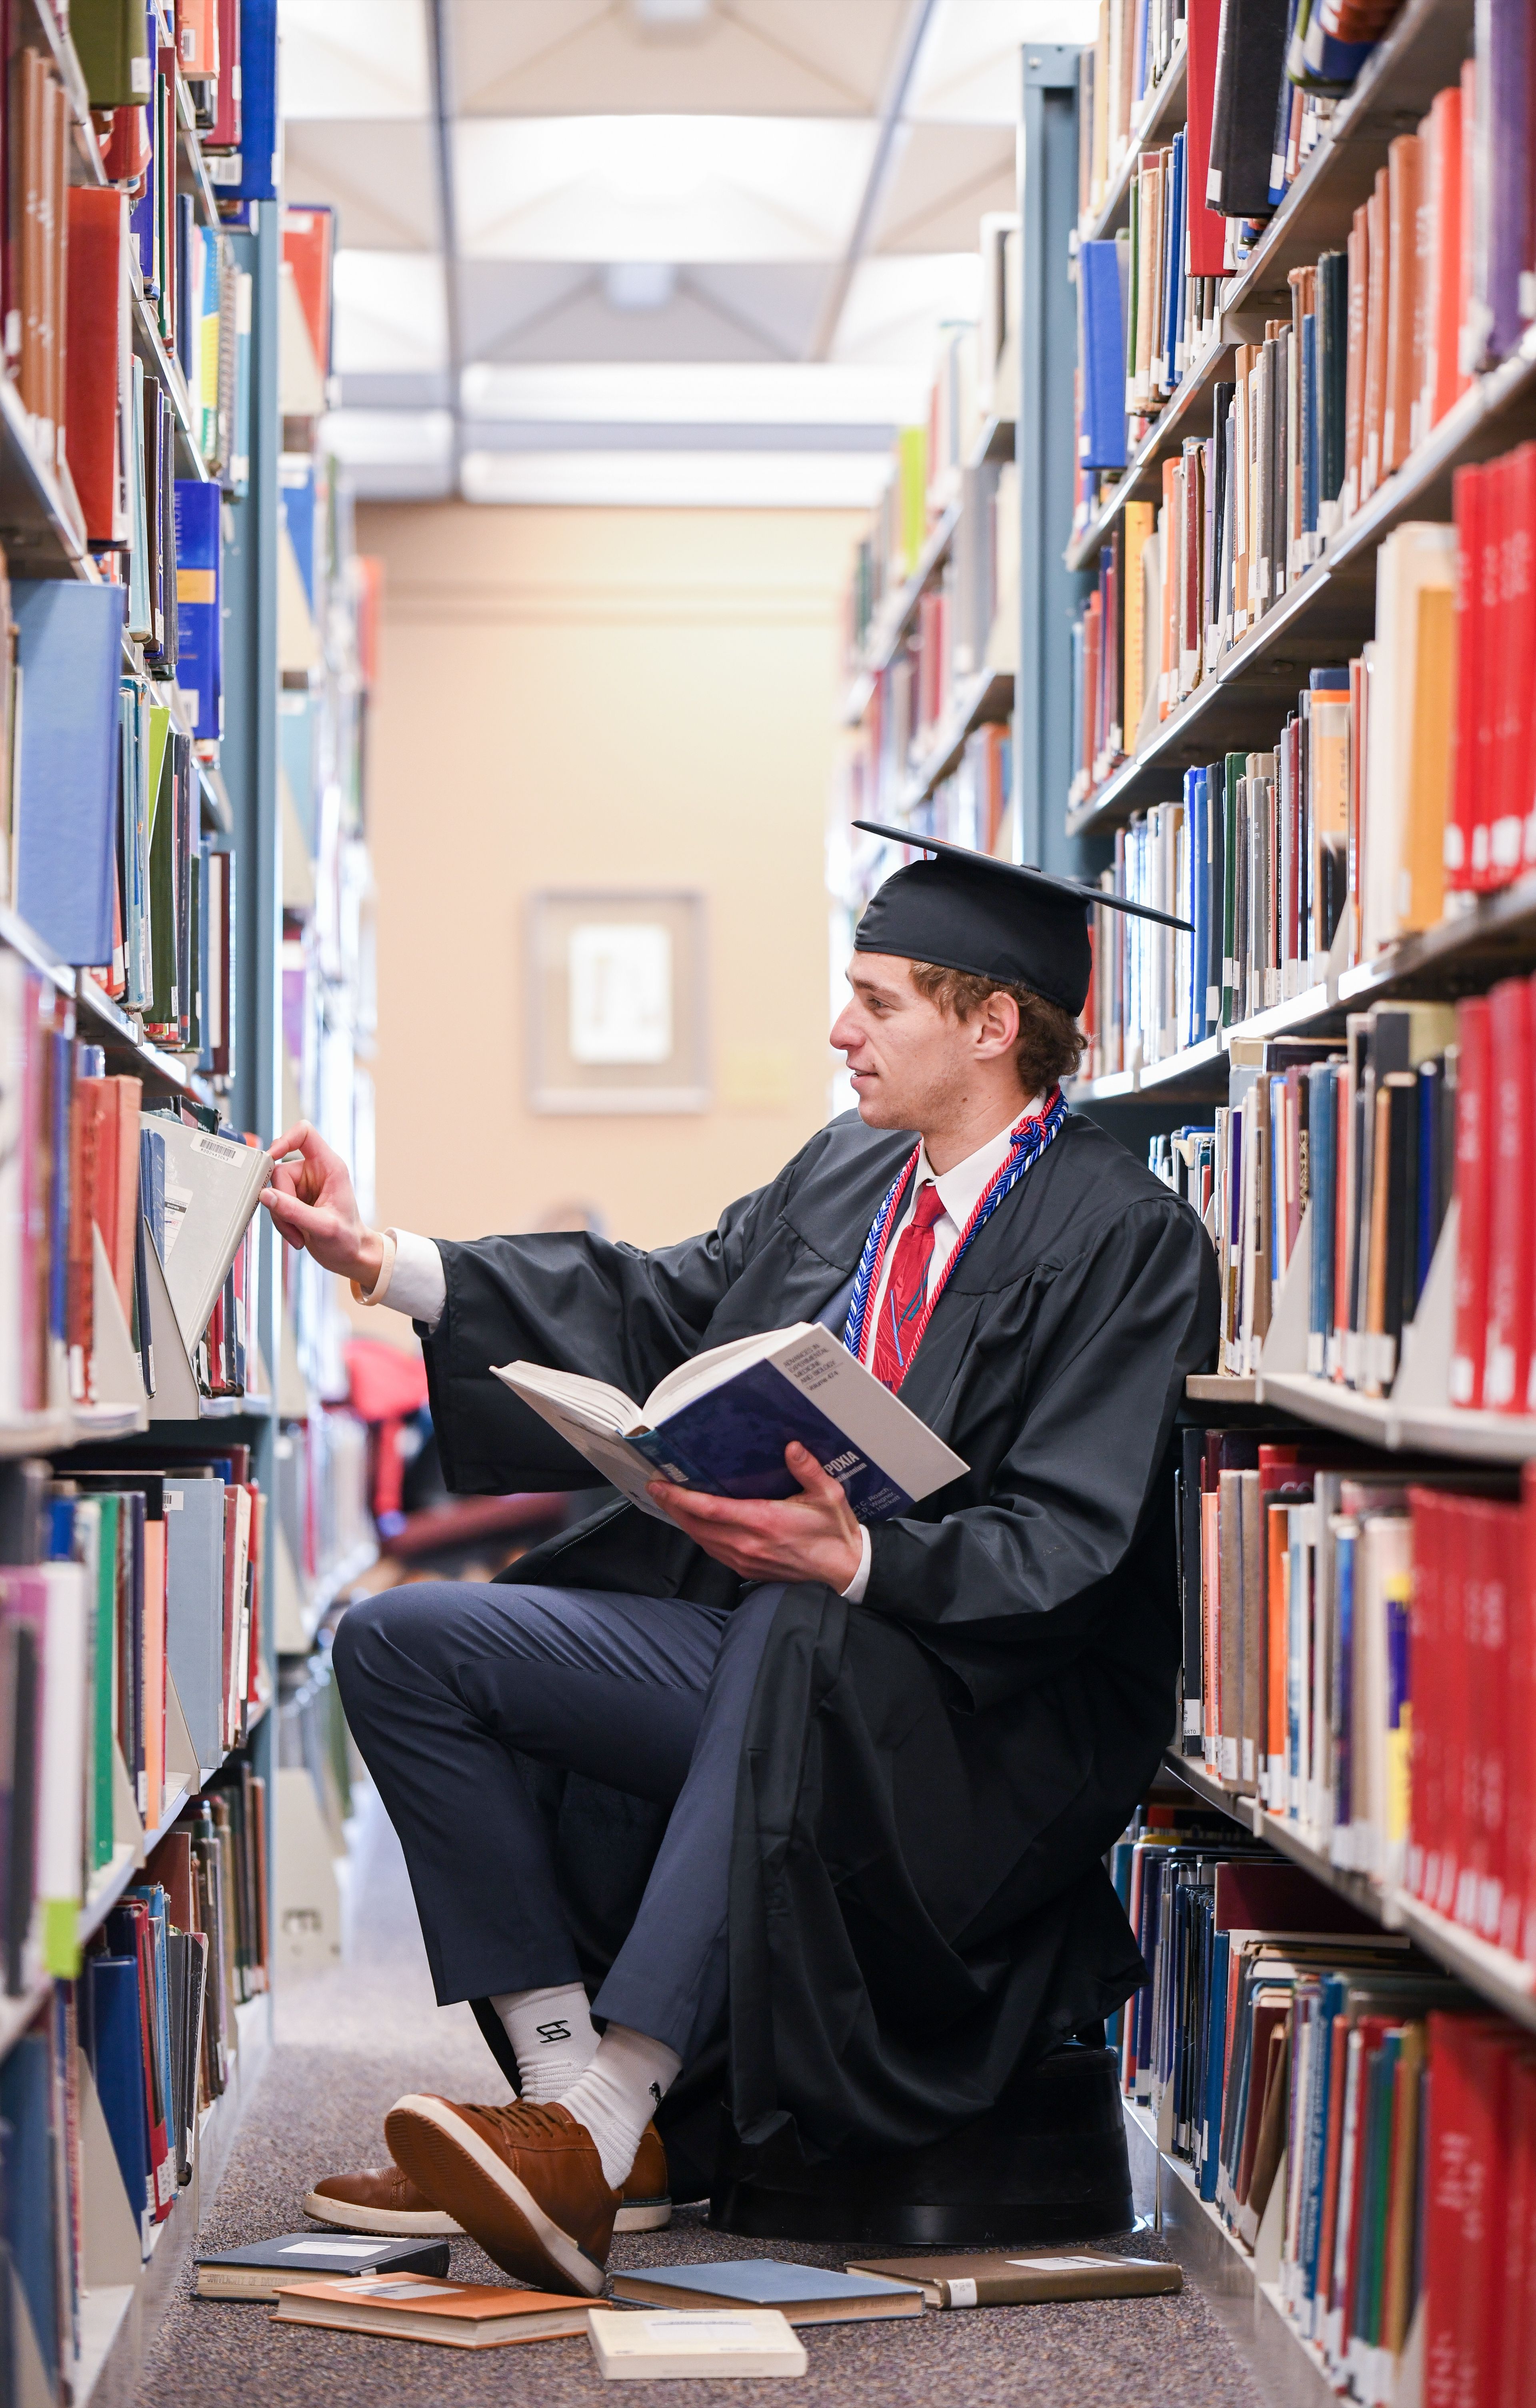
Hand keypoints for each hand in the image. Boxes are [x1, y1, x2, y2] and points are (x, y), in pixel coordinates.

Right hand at [260, 1120, 383, 1286]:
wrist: (350, 1256)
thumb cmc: (348, 1239)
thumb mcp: (323, 1227)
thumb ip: (294, 1211)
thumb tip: (266, 1195)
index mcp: (330, 1166)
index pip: (304, 1133)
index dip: (284, 1139)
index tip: (271, 1158)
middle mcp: (315, 1171)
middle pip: (279, 1170)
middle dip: (281, 1200)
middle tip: (293, 1223)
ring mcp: (303, 1185)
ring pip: (273, 1190)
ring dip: (281, 1216)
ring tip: (298, 1234)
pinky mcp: (294, 1199)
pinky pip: (275, 1203)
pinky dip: (281, 1221)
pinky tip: (296, 1234)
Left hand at [645, 1443, 863, 1590]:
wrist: (844, 1570)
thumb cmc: (835, 1532)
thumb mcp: (829, 1494)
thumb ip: (808, 1470)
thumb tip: (792, 1447)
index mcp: (764, 1521)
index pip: (711, 1509)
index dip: (681, 1497)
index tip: (661, 1485)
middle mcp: (749, 1543)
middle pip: (697, 1525)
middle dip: (674, 1506)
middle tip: (658, 1488)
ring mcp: (746, 1560)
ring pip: (703, 1540)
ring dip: (684, 1521)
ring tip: (672, 1503)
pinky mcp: (748, 1570)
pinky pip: (715, 1552)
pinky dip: (701, 1536)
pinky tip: (697, 1525)